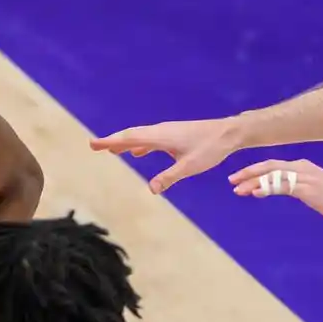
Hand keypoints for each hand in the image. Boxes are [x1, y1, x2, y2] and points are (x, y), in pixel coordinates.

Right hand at [89, 117, 241, 193]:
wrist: (229, 133)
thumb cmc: (210, 148)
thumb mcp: (189, 166)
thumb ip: (169, 177)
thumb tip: (151, 190)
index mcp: (160, 137)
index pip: (129, 139)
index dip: (110, 142)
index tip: (93, 144)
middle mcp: (160, 131)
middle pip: (131, 135)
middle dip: (112, 141)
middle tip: (95, 146)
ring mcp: (167, 131)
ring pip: (140, 136)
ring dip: (125, 143)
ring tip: (113, 150)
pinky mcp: (174, 134)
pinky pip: (150, 138)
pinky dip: (139, 144)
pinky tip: (138, 152)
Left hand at [227, 159, 322, 231]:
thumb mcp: (314, 192)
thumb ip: (296, 188)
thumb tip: (277, 189)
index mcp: (304, 167)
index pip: (273, 165)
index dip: (253, 170)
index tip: (237, 178)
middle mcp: (304, 167)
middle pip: (269, 166)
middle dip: (248, 172)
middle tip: (230, 180)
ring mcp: (308, 177)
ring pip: (274, 175)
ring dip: (254, 182)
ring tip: (237, 189)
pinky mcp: (312, 189)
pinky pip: (285, 186)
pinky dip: (268, 188)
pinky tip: (256, 193)